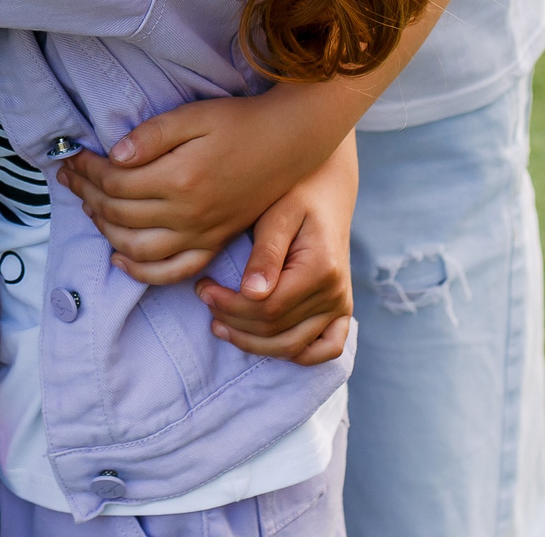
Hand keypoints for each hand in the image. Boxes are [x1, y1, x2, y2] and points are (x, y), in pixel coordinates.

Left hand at [56, 90, 347, 284]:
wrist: (290, 142)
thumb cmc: (238, 123)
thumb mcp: (193, 115)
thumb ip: (150, 135)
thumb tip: (112, 156)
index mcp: (180, 177)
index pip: (114, 182)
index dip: (87, 169)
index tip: (73, 156)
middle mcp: (189, 213)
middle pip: (119, 213)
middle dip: (86, 194)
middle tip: (70, 177)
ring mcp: (203, 233)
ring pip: (137, 247)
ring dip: (104, 229)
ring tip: (88, 205)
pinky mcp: (214, 243)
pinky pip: (173, 271)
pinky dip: (141, 271)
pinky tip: (119, 258)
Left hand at [197, 134, 354, 364]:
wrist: (327, 190)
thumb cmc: (296, 195)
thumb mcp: (277, 214)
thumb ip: (265, 254)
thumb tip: (252, 294)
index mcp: (321, 269)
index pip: (268, 308)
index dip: (230, 306)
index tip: (202, 287)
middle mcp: (336, 293)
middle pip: (277, 330)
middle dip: (233, 321)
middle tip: (205, 299)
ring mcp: (341, 306)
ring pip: (294, 346)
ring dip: (253, 343)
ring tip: (220, 325)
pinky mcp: (341, 311)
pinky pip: (325, 349)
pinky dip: (296, 354)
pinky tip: (263, 342)